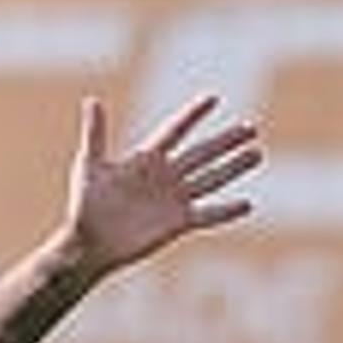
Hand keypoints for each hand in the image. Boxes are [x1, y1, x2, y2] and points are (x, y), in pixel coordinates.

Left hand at [65, 91, 261, 274]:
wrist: (89, 245)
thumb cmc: (84, 204)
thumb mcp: (90, 166)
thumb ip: (96, 134)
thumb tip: (92, 100)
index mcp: (146, 158)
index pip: (175, 130)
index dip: (193, 115)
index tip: (212, 98)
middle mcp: (165, 176)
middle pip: (202, 153)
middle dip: (226, 141)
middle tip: (251, 128)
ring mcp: (174, 199)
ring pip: (211, 178)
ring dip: (234, 167)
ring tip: (257, 154)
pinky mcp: (178, 223)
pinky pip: (207, 215)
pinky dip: (226, 211)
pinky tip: (247, 204)